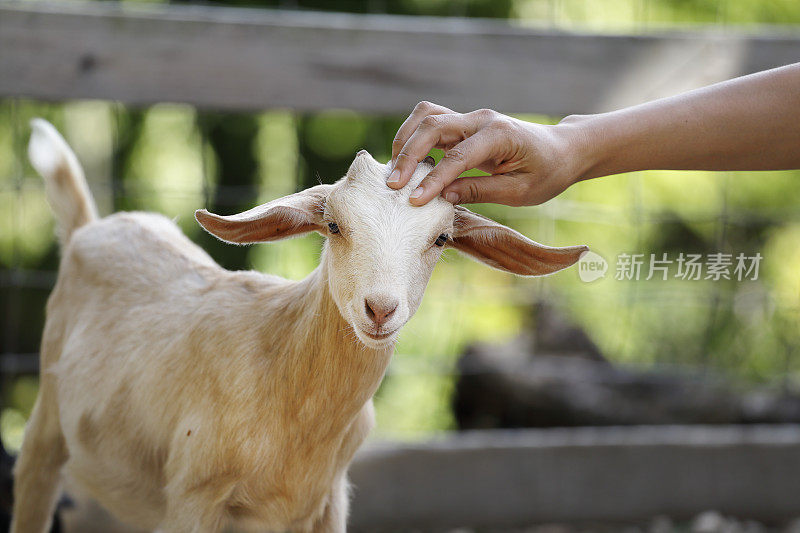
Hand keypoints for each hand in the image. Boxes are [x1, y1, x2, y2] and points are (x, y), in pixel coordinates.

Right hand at [388, 101, 581, 205]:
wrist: (562, 150)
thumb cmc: (547, 173)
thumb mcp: (520, 191)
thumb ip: (480, 191)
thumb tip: (443, 197)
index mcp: (499, 135)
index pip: (457, 156)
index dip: (433, 179)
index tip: (414, 200)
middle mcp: (481, 120)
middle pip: (433, 126)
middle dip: (409, 155)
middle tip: (393, 185)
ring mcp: (471, 118)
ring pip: (427, 116)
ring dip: (406, 140)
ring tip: (394, 170)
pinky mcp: (464, 124)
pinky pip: (431, 122)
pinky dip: (413, 138)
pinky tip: (407, 162)